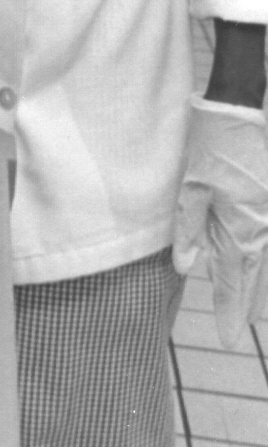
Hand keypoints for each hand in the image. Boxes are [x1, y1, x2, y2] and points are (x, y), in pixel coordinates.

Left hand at [173, 95, 267, 346]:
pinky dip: (258, 255)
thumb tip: (186, 267)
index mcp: (241, 228)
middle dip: (244, 302)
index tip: (229, 340)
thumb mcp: (192, 186)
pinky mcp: (266, 201)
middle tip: (237, 329)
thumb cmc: (212, 142)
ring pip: (264, 259)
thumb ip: (190, 228)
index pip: (234, 282)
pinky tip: (251, 258)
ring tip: (247, 307)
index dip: (230, 311)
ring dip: (253, 281)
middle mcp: (262, 228)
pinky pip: (264, 239)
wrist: (240, 106)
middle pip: (254, 276)